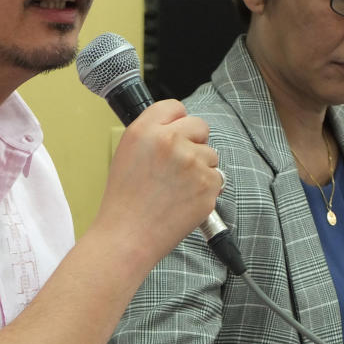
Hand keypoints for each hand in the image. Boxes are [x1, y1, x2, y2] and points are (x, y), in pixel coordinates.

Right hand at [94, 99, 222, 269]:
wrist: (128, 236)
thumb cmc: (125, 201)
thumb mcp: (127, 154)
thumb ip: (152, 134)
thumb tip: (178, 127)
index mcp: (144, 131)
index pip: (174, 107)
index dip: (177, 121)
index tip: (176, 134)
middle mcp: (169, 141)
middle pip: (200, 126)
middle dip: (194, 142)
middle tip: (178, 166)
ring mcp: (191, 161)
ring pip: (211, 154)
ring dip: (201, 168)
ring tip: (176, 188)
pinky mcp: (208, 183)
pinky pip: (218, 177)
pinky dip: (206, 189)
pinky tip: (185, 200)